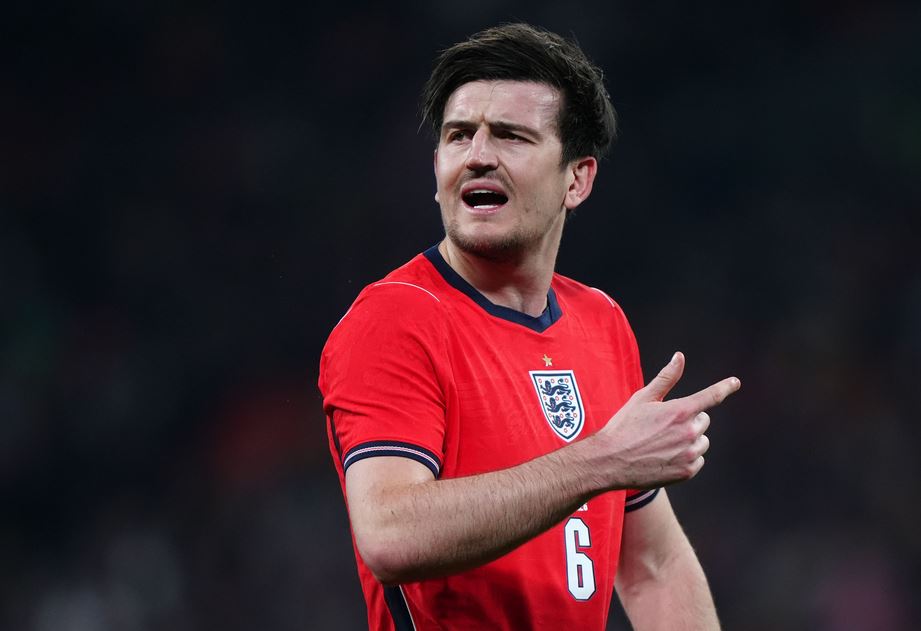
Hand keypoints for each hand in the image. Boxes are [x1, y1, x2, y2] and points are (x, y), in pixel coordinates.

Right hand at [595, 352, 739, 489]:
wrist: (610, 461)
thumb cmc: (624, 426)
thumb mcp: (643, 398)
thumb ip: (666, 378)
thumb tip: (679, 356)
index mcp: (680, 410)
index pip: (711, 396)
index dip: (725, 387)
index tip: (735, 382)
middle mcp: (689, 432)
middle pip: (703, 421)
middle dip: (689, 421)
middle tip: (664, 426)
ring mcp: (689, 453)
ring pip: (702, 441)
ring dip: (689, 440)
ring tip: (663, 444)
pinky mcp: (687, 471)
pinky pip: (698, 460)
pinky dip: (687, 458)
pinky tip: (665, 457)